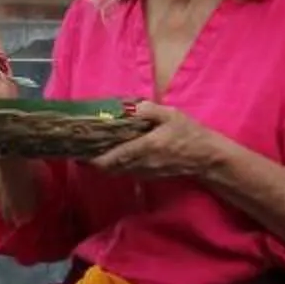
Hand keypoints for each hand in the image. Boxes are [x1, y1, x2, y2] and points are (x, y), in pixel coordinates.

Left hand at [91, 101, 228, 180]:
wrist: (206, 158)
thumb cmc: (189, 134)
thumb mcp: (171, 116)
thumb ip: (150, 111)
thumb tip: (130, 108)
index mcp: (145, 148)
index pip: (111, 159)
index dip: (92, 160)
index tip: (79, 153)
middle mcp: (141, 164)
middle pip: (109, 169)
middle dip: (93, 161)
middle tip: (81, 149)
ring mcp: (144, 172)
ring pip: (116, 172)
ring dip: (103, 163)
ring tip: (93, 149)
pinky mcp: (148, 175)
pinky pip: (125, 172)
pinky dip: (115, 165)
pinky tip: (112, 153)